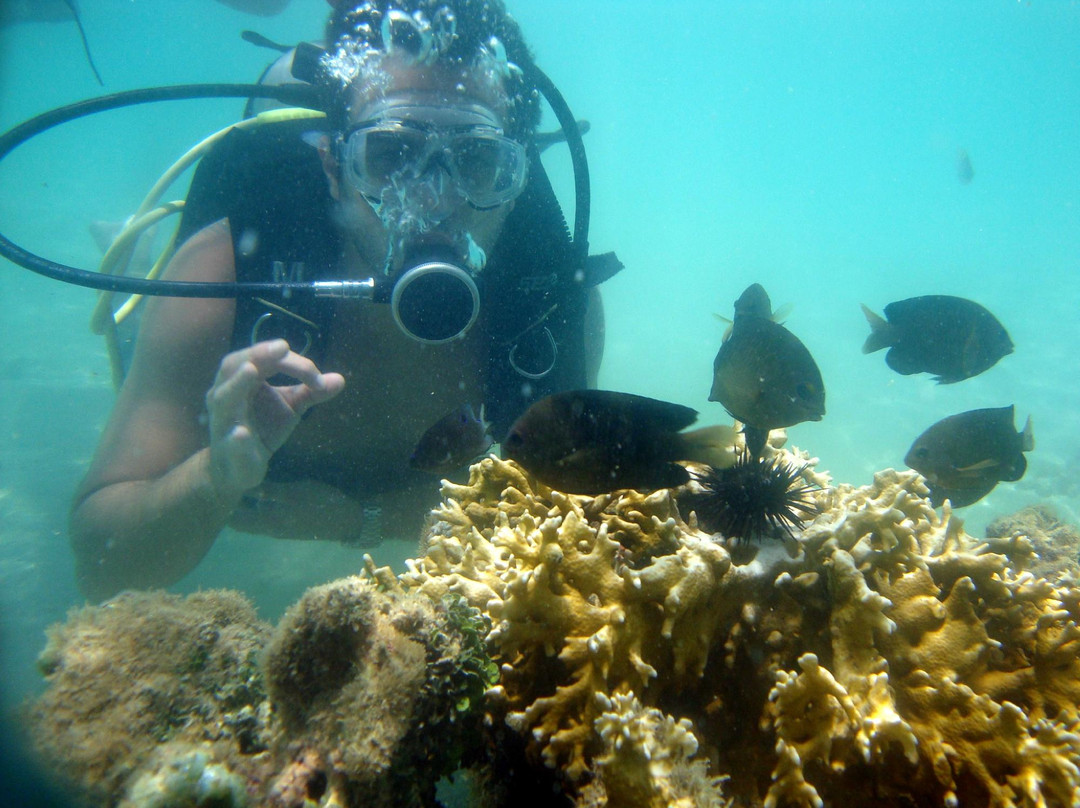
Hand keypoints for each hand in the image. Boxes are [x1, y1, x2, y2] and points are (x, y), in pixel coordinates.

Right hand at [206, 339, 344, 496]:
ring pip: (224, 398)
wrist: (239, 468)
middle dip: (258, 354)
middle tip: (282, 347)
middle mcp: (228, 393)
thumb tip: (340, 379)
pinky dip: (236, 437)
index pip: (265, 359)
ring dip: (237, 384)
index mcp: (244, 379)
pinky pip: (229, 442)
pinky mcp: (227, 449)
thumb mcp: (290, 407)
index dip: (292, 362)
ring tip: (251, 370)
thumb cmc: (263, 429)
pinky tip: (242, 434)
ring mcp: (224, 421)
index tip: (318, 376)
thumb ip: (311, 392)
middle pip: (236, 365)